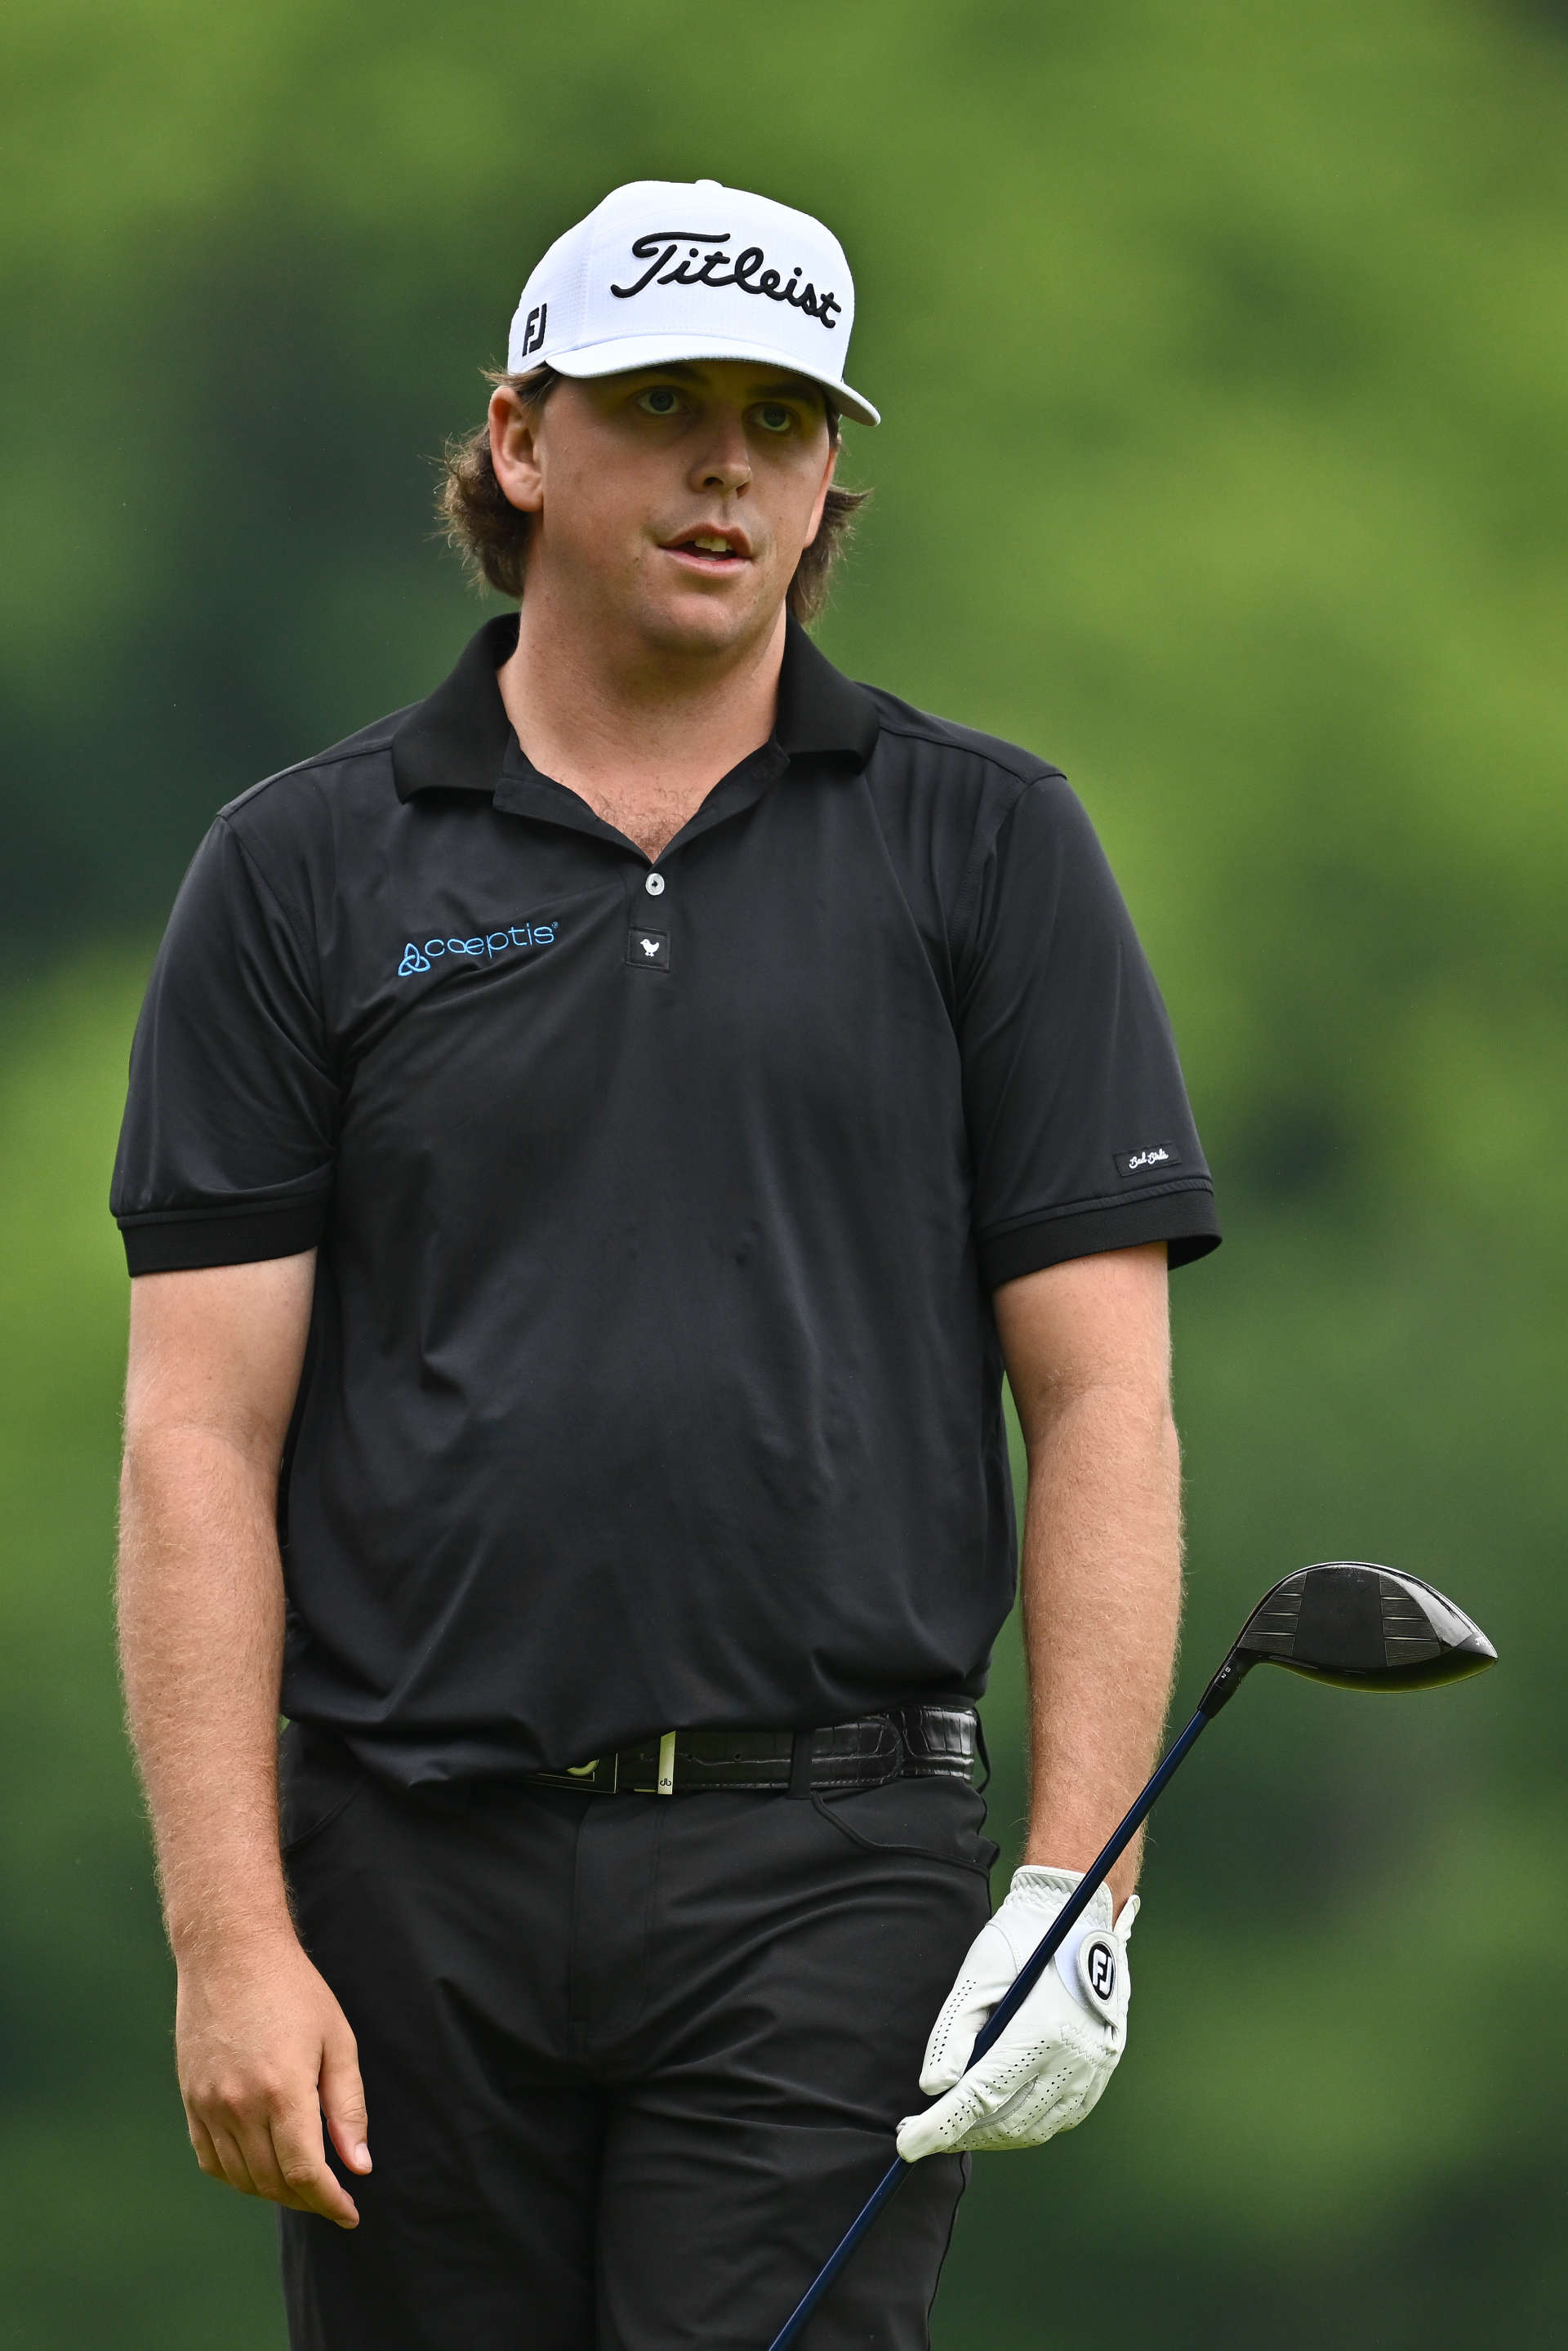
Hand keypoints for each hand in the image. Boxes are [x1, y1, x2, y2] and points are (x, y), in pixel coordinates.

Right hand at [175, 1927, 369, 2226]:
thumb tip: (358, 2165)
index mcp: (283, 2089)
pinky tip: (261, 2166)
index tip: (350, 2213)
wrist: (231, 1953)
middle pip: (272, 2183)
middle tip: (333, 2197)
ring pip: (241, 2178)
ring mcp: (210, 2105)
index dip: (329, 2202)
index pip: (304, 2173)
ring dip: (274, 2191)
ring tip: (302, 2182)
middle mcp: (240, 2105)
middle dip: (307, 2199)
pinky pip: (211, 2160)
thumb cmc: (294, 1991)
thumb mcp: (337, 2040)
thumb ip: (347, 2107)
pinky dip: (238, 2176)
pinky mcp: (191, 2100)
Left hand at [896, 1866, 1135, 2161]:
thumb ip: (953, 2033)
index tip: (907, 2145)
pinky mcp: (1101, 2072)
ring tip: (956, 2126)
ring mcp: (1092, 2070)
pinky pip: (1058, 2119)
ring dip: (990, 2135)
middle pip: (1006, 2121)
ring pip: (1033, 2129)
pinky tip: (999, 2116)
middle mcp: (1073, 2060)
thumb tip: (933, 2088)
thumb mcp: (978, 1973)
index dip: (941, 2127)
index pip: (981, 2096)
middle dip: (959, 2134)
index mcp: (1041, 2031)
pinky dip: (1024, 2126)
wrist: (1080, 1914)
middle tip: (922, 2133)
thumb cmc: (1022, 1938)